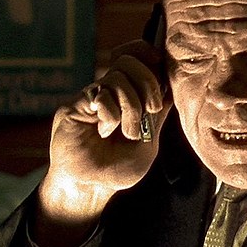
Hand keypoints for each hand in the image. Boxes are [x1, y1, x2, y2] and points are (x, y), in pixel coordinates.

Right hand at [33, 39, 170, 246]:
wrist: (92, 188)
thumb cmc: (119, 169)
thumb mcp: (150, 142)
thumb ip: (159, 115)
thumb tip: (170, 86)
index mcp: (129, 96)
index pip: (138, 58)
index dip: (150, 58)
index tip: (162, 75)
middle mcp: (110, 92)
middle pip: (130, 59)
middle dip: (147, 82)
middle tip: (151, 110)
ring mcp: (93, 97)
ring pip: (118, 76)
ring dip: (131, 106)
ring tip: (127, 131)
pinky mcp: (75, 106)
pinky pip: (101, 95)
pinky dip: (111, 116)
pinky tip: (104, 132)